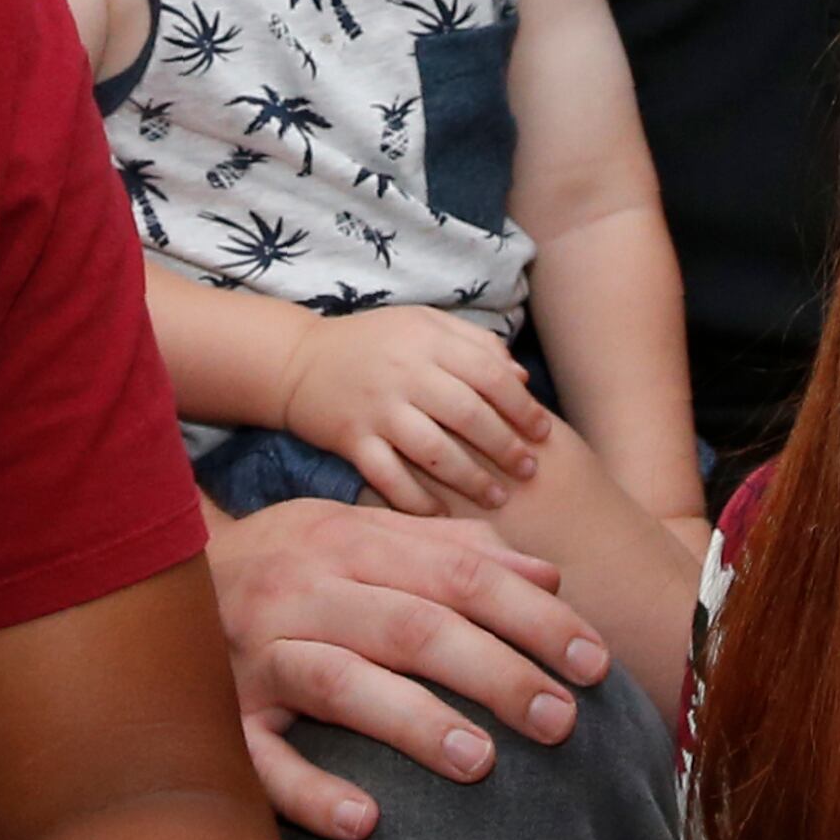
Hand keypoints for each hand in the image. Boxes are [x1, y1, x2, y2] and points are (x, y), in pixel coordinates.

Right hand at [201, 496, 613, 839]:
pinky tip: (365, 823)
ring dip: (413, 722)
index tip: (594, 660)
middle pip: (412, 626)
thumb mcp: (351, 532)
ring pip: (340, 683)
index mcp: (343, 544)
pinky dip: (309, 791)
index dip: (532, 616)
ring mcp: (254, 657)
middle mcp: (300, 594)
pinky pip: (261, 761)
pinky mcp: (219, 720)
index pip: (457, 574)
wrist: (138, 579)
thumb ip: (448, 547)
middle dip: (497, 671)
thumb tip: (545, 574)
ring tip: (483, 763)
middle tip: (564, 719)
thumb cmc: (275, 564)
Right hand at [276, 306, 549, 514]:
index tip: (542, 432)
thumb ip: (473, 342)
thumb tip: (520, 377)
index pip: (488, 373)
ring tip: (496, 498)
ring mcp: (375, 409)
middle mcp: (403, 374)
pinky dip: (415, 500)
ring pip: (433, 451)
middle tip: (528, 470)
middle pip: (467, 415)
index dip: (521, 406)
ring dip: (470, 479)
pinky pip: (388, 477)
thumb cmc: (371, 343)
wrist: (297, 360)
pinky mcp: (350, 439)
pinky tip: (440, 514)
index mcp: (427, 340)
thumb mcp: (422, 324)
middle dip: (504, 447)